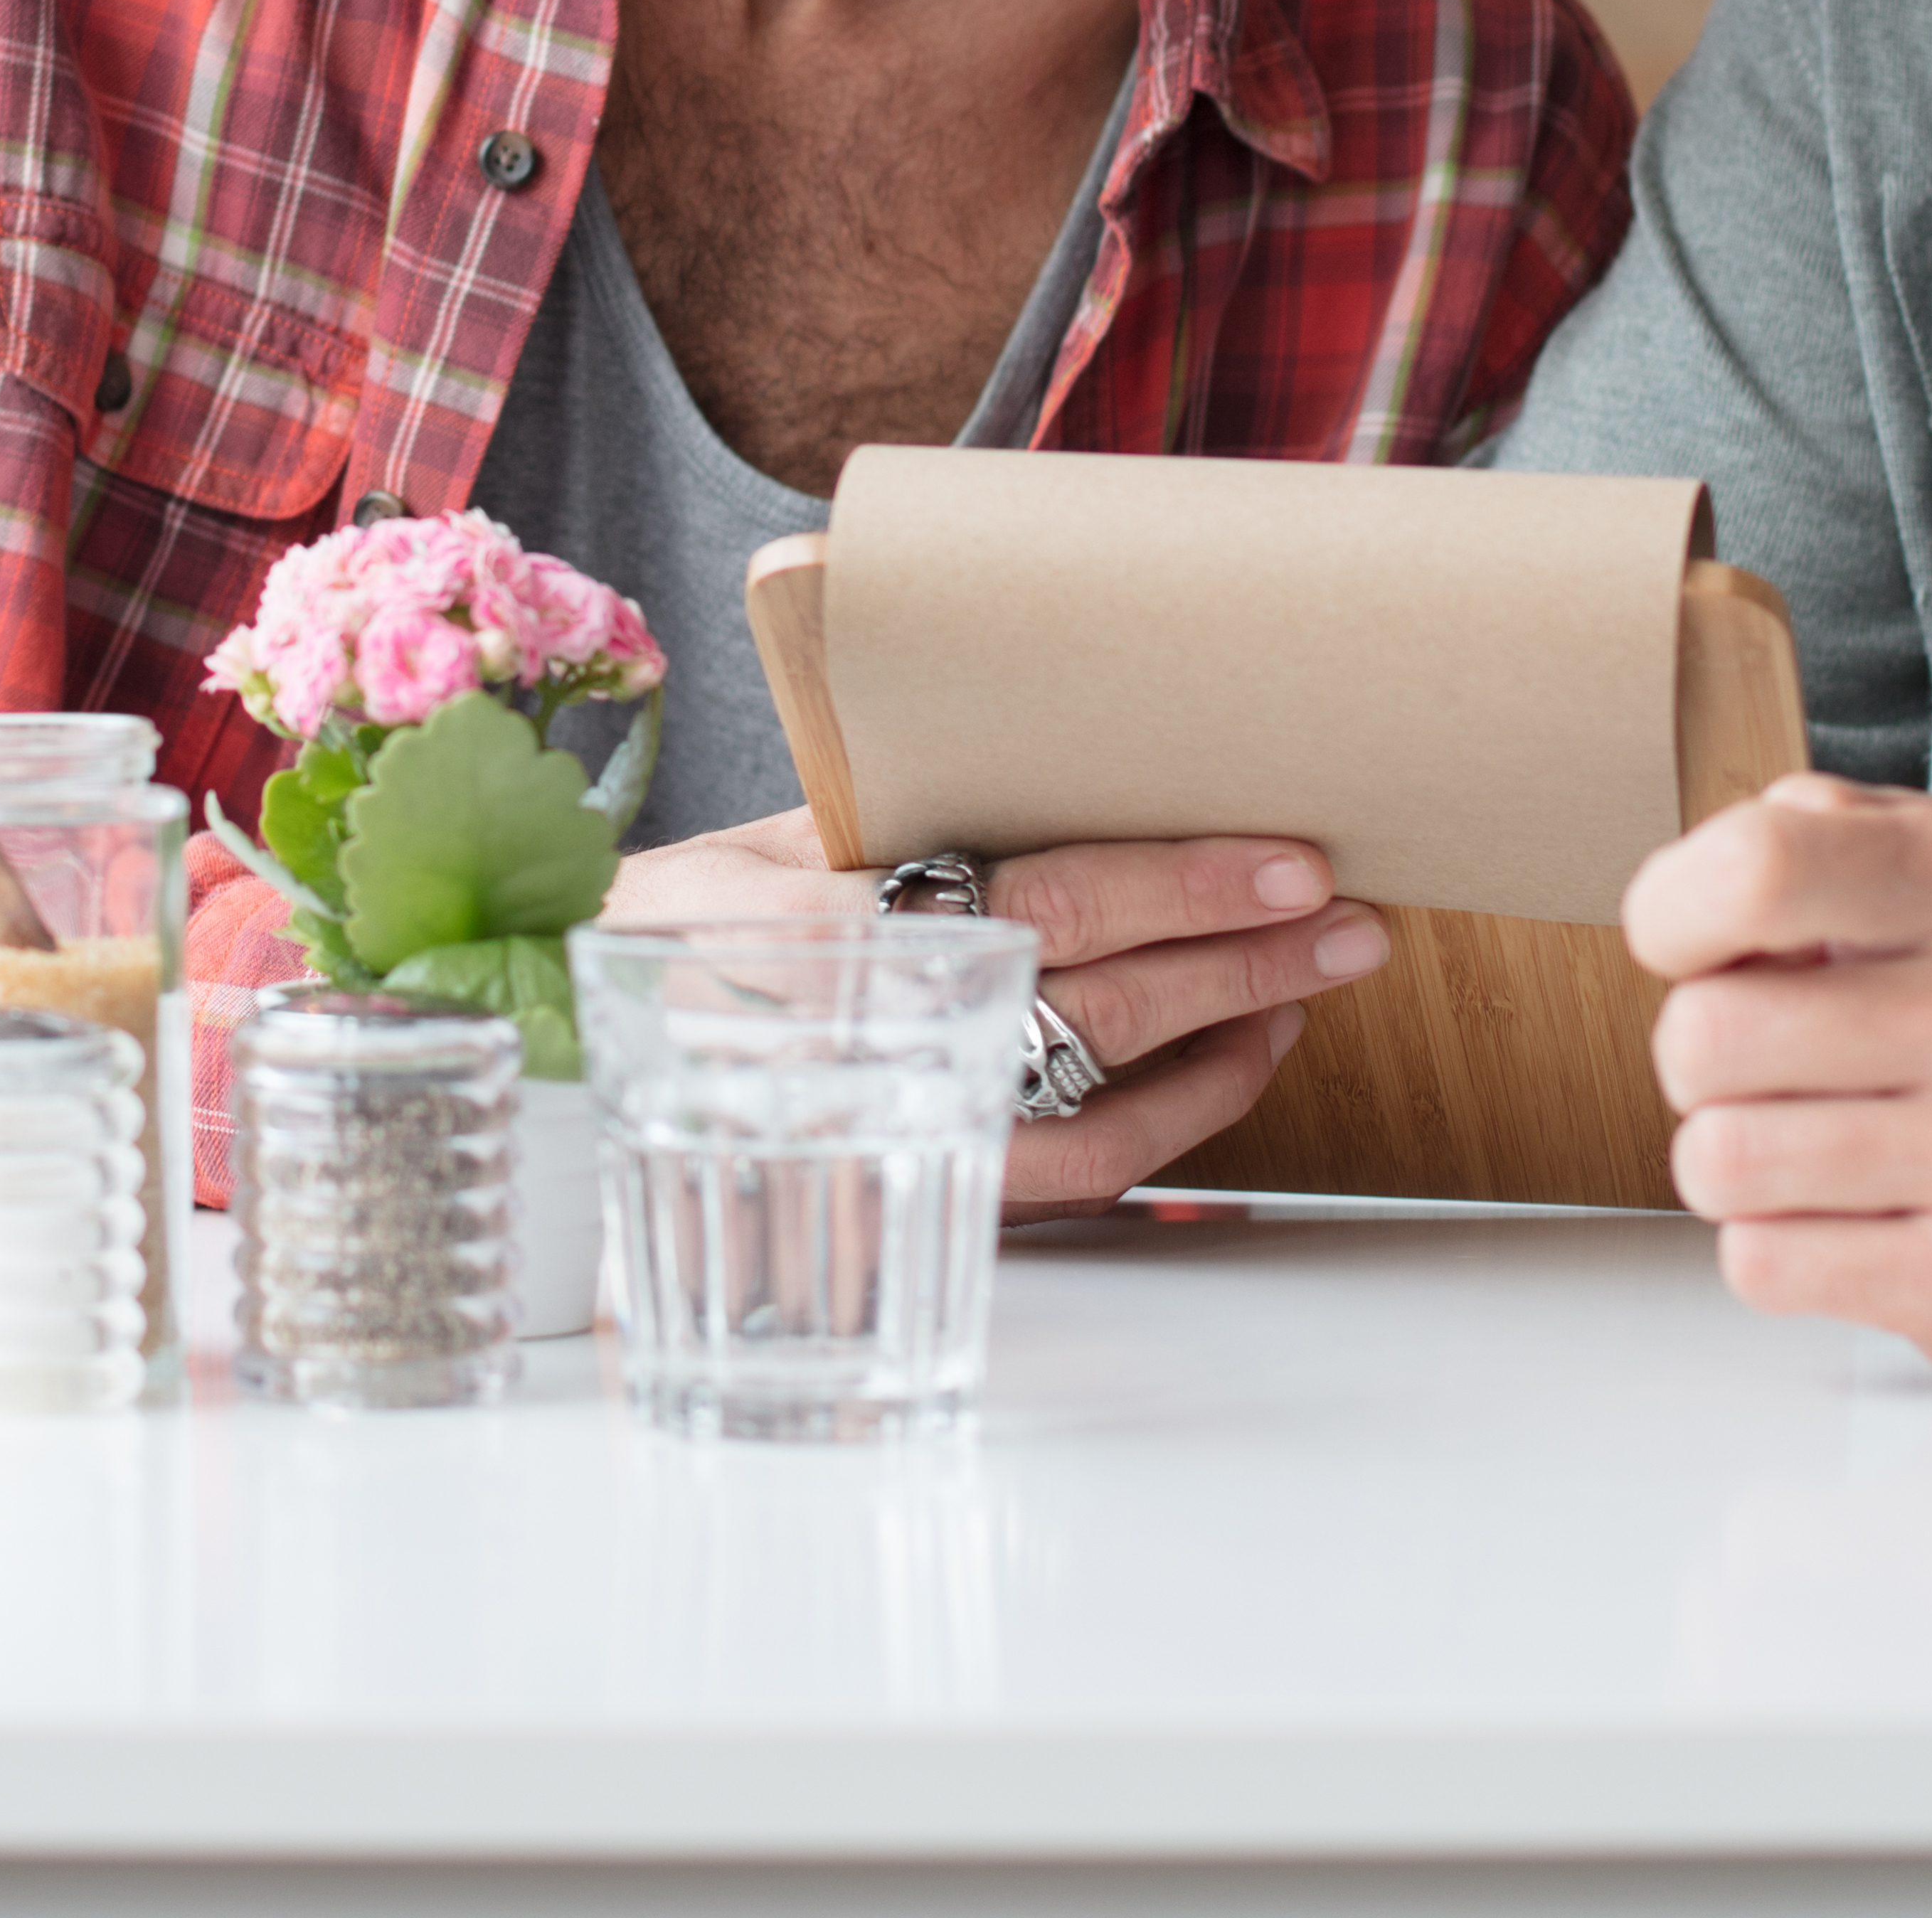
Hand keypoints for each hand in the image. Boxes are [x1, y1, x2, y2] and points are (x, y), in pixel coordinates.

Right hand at [602, 813, 1384, 1222]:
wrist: (580, 1052)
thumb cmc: (680, 924)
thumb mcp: (775, 839)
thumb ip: (908, 810)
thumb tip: (1058, 748)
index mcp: (841, 926)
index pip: (1053, 900)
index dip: (1185, 883)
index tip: (1289, 860)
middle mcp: (880, 1036)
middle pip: (1105, 997)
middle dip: (1246, 956)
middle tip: (1351, 919)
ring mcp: (906, 1122)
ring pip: (1109, 1096)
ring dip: (1230, 1040)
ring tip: (1311, 981)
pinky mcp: (928, 1182)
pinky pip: (1079, 1168)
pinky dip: (1176, 1120)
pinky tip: (1233, 1061)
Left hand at [1622, 774, 1931, 1384]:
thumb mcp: (1931, 871)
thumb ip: (1806, 835)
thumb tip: (1688, 894)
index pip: (1760, 868)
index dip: (1674, 910)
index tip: (1688, 942)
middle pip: (1704, 1035)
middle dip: (1701, 1058)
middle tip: (1774, 1065)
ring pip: (1719, 1163)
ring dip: (1732, 1161)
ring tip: (1812, 1143)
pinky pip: (1762, 1264)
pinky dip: (1776, 1247)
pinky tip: (1853, 1217)